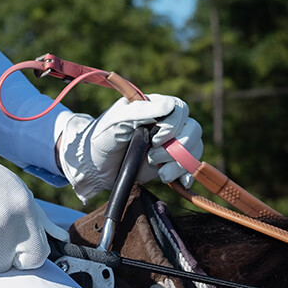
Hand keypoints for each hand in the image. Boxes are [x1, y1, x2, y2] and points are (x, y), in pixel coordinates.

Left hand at [57, 94, 203, 203]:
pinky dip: (187, 175)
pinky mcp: (169, 165)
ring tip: (160, 174)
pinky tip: (179, 182)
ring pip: (194, 150)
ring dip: (180, 164)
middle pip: (192, 130)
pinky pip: (189, 168)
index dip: (173, 126)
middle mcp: (166, 125)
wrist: (94, 166)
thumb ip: (141, 111)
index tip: (154, 139)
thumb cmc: (102, 137)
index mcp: (154, 108)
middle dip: (177, 148)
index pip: (180, 110)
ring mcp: (169, 146)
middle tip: (152, 157)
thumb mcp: (117, 120)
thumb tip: (170, 106)